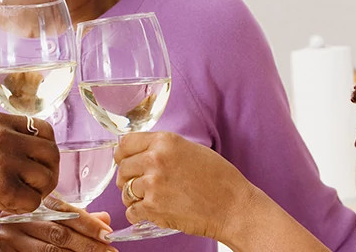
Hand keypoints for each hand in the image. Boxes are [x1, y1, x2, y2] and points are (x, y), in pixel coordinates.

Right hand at [0, 112, 60, 239]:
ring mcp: (1, 160)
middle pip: (51, 152)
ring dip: (35, 193)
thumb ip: (0, 136)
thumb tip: (34, 140)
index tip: (36, 165)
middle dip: (47, 173)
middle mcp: (0, 135)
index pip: (43, 128)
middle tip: (33, 188)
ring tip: (13, 198)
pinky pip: (34, 200)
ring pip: (46, 177)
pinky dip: (23, 208)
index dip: (45, 151)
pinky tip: (4, 206)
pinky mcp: (2, 187)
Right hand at [0, 198, 116, 251]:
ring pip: (51, 250)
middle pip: (59, 233)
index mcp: (35, 204)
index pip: (65, 212)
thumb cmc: (33, 231)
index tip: (109, 234)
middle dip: (88, 244)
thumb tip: (106, 220)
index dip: (89, 224)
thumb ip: (79, 220)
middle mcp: (20, 219)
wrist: (2, 246)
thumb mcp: (55, 221)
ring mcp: (11, 238)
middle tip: (109, 251)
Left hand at [113, 131, 251, 240]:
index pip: (125, 143)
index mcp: (165, 141)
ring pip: (125, 190)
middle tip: (142, 185)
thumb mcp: (190, 149)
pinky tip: (152, 212)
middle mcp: (155, 159)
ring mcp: (152, 184)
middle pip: (122, 168)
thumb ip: (163, 148)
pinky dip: (139, 214)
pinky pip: (131, 211)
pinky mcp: (153, 207)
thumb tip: (140, 152)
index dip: (123, 154)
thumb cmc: (219, 179)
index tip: (125, 161)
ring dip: (134, 197)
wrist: (233, 207)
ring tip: (151, 199)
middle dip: (128, 177)